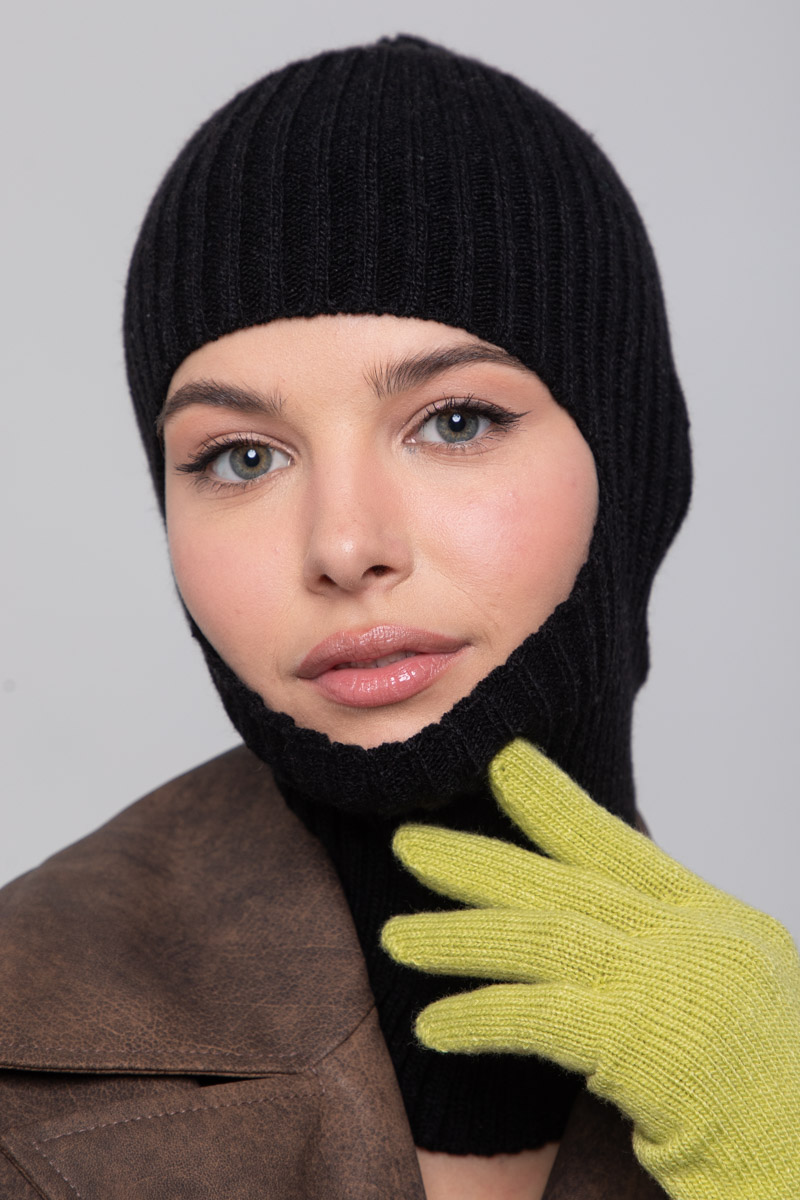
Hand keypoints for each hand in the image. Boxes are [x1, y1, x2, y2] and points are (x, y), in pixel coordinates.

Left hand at [381, 738, 799, 1199]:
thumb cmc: (770, 1078)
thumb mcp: (735, 979)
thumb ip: (667, 935)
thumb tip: (591, 904)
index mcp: (709, 915)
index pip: (614, 843)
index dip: (550, 801)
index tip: (498, 763)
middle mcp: (685, 936)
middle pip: (560, 881)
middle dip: (476, 862)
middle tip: (407, 843)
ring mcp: (662, 985)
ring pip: (538, 937)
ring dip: (458, 936)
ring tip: (397, 938)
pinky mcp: (639, 1045)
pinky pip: (537, 1015)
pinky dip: (480, 1015)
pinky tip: (434, 1026)